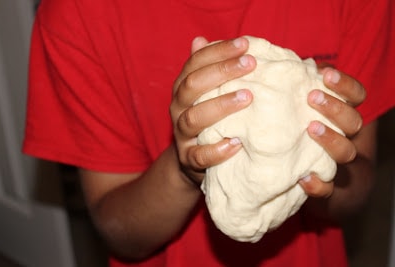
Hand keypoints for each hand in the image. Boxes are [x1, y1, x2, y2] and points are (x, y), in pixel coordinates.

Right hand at [170, 37, 255, 184]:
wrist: (191, 161)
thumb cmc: (206, 120)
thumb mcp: (204, 94)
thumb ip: (204, 70)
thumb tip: (200, 39)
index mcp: (182, 89)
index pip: (195, 64)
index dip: (218, 52)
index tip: (245, 44)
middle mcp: (178, 108)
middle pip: (192, 86)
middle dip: (221, 72)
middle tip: (250, 64)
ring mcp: (181, 135)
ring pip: (193, 118)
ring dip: (220, 106)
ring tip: (248, 97)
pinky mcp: (188, 159)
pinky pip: (198, 156)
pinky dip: (216, 151)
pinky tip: (236, 143)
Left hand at [299, 67, 364, 197]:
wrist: (305, 176)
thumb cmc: (297, 128)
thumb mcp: (301, 106)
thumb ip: (302, 87)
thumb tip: (293, 67)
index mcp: (341, 115)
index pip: (356, 96)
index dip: (345, 85)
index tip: (326, 75)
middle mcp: (344, 137)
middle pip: (353, 122)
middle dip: (335, 108)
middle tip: (312, 97)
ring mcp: (335, 161)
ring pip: (345, 152)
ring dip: (330, 139)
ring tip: (311, 128)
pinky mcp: (326, 186)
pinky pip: (327, 189)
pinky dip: (318, 184)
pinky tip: (304, 178)